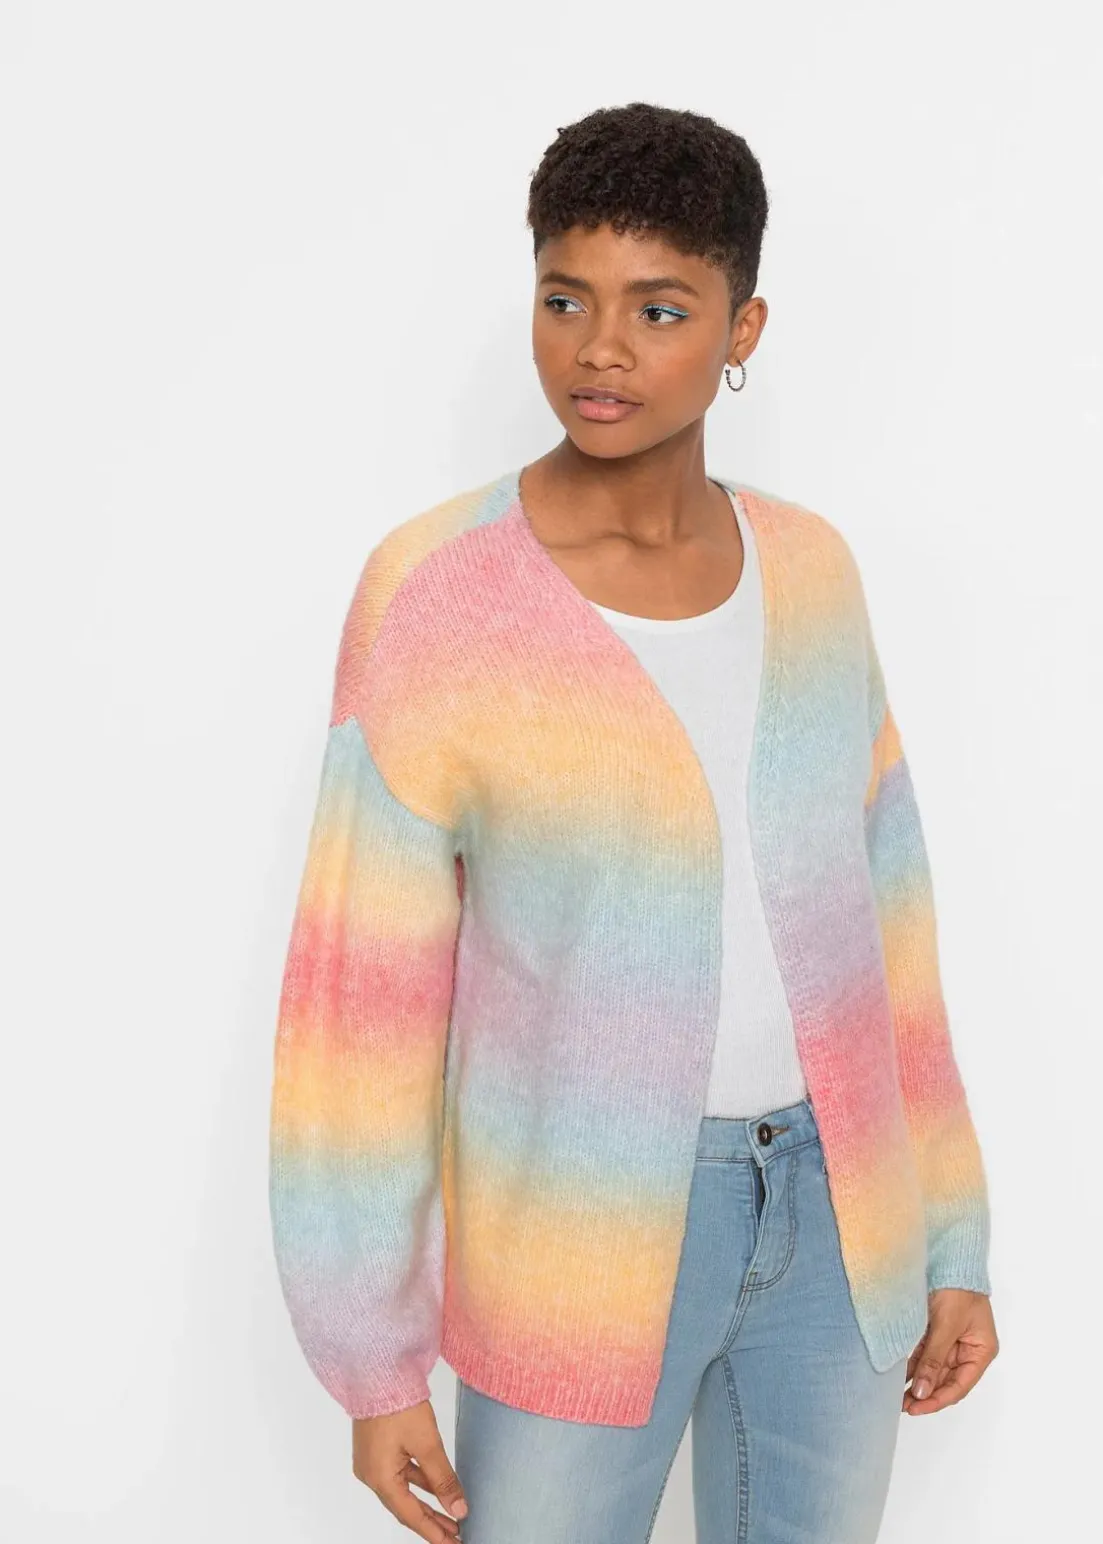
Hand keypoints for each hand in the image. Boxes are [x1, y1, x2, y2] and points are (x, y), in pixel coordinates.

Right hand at [353, 1399, 468, 1540]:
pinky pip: (399, 1474)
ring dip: (426, 1502)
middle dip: (432, 1521)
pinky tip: (435, 1487)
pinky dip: (418, 1482)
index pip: (410, 1516)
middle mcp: (371, 1475)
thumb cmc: (398, 1405)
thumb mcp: (427, 1444)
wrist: (377, 1371)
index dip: (434, 1532)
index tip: (453, 1543)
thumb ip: (443, 1479)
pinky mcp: (376, 1449)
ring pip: (403, 1490)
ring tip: (451, 1514)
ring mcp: (371, 1462)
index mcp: (379, 1478)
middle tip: (455, 1534)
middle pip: (405, 1507)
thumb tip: (459, 1509)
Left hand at [902, 1288, 998, 1414]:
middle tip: (903, 1406)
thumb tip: (921, 1391)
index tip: (917, 1408)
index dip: (938, 1400)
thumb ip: (934, 1360)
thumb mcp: (947, 1326)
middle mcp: (968, 1351)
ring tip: (897, 1397)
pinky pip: (924, 1355)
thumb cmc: (958, 1289)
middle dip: (925, 1394)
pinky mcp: (936, 1333)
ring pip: (933, 1370)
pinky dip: (913, 1366)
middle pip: (946, 1381)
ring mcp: (951, 1342)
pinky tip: (899, 1376)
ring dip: (917, 1383)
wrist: (949, 1259)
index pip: (959, 1385)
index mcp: (981, 1352)